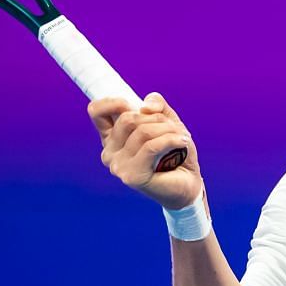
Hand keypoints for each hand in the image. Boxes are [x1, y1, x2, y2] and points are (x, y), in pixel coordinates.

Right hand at [89, 92, 202, 208]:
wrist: (189, 183)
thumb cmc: (176, 153)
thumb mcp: (168, 122)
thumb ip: (158, 106)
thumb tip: (146, 105)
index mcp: (112, 137)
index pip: (96, 112)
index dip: (113, 102)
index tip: (136, 105)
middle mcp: (109, 152)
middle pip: (127, 119)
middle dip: (156, 118)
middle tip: (173, 128)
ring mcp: (118, 166)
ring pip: (142, 131)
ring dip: (168, 130)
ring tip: (181, 137)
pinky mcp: (131, 176)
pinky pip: (151, 146)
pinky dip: (171, 140)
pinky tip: (182, 142)